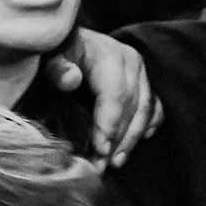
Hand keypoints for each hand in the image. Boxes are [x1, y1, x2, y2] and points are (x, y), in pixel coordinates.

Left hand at [44, 27, 161, 165]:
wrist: (70, 41)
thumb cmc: (57, 52)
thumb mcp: (51, 57)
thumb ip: (57, 69)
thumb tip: (71, 80)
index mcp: (110, 55)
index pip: (115, 95)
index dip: (109, 124)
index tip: (100, 149)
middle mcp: (132, 63)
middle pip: (132, 107)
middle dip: (119, 139)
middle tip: (104, 164)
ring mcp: (142, 73)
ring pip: (145, 110)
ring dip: (132, 139)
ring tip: (116, 161)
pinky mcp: (145, 82)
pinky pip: (153, 107)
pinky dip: (147, 126)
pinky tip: (138, 142)